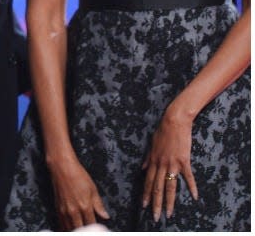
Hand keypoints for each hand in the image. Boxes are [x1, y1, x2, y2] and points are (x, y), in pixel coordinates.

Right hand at [49, 157, 109, 229]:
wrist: (62, 167)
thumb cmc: (78, 175)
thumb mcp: (93, 189)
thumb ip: (99, 205)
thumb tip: (105, 216)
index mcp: (85, 206)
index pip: (92, 224)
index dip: (95, 229)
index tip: (98, 229)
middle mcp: (74, 211)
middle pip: (80, 229)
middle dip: (85, 231)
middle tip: (88, 230)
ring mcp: (64, 210)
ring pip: (70, 228)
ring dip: (75, 230)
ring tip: (80, 230)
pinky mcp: (57, 208)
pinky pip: (61, 223)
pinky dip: (66, 227)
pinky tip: (70, 228)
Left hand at [142, 105, 197, 221]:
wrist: (174, 120)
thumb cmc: (162, 131)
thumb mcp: (151, 144)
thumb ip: (147, 158)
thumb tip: (142, 168)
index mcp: (153, 161)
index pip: (147, 182)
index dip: (145, 194)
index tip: (144, 206)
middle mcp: (161, 164)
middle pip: (157, 188)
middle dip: (155, 204)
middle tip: (155, 217)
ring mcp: (172, 163)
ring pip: (170, 187)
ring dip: (169, 202)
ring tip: (169, 214)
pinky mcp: (184, 161)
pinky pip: (188, 177)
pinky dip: (192, 187)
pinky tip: (194, 197)